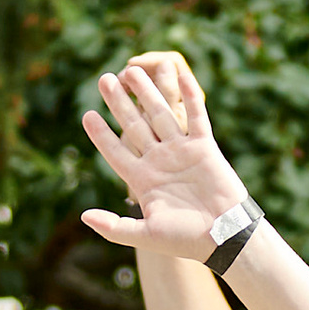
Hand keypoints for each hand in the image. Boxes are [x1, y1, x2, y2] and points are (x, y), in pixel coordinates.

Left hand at [80, 57, 246, 258]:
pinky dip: (189, 97)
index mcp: (143, 180)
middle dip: (119, 103)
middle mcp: (160, 161)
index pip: (116, 152)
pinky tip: (180, 75)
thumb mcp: (145, 234)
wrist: (225, 236)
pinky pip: (196, 117)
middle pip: (135, 125)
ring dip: (147, 92)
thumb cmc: (186, 240)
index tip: (86, 115)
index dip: (101, 135)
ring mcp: (182, 152)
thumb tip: (84, 216)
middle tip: (104, 79)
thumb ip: (114, 226)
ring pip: (161, 114)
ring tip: (131, 70)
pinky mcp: (204, 147)